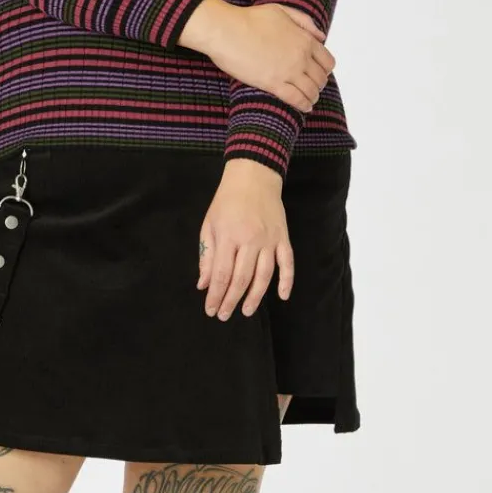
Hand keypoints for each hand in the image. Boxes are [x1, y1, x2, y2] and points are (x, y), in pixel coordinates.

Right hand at [180, 0, 335, 112]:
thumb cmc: (249, 19)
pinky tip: (304, 107)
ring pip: (311, 90)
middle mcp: (301, 57)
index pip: (327, 61)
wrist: (227, 30)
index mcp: (305, 39)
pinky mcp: (273, 84)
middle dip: (318, 84)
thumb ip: (304, 22)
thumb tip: (321, 37)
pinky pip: (296, 99)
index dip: (325, 70)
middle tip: (311, 87)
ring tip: (309, 99)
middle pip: (320, 78)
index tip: (318, 73)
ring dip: (312, 96)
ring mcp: (289, 71)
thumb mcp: (282, 11)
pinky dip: (303, 105)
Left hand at [196, 161, 293, 317]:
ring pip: (264, 276)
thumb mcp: (209, 225)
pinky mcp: (283, 238)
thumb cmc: (226, 202)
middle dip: (231, 300)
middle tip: (224, 315)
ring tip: (247, 311)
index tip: (210, 309)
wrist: (253, 178)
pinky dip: (287, 281)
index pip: (221, 274)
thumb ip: (207, 255)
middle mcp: (250, 240)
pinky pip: (287, 263)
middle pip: (241, 279)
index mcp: (228, 236)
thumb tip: (204, 285)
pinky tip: (282, 296)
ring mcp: (269, 240)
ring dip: (255, 297)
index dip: (216, 295)